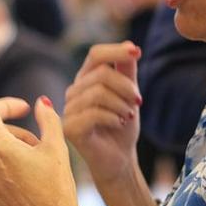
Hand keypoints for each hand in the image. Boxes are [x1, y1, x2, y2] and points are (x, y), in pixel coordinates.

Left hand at [0, 97, 92, 205]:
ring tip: (38, 168)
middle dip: (18, 135)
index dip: (6, 105)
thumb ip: (48, 118)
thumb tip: (41, 102)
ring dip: (14, 154)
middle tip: (41, 147)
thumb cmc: (57, 189)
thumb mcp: (57, 148)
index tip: (24, 110)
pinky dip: (8, 172)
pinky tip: (29, 185)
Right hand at [62, 43, 142, 188]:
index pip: (96, 54)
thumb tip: (131, 46)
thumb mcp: (128, 94)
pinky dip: (113, 117)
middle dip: (126, 87)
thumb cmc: (121, 125)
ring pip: (98, 93)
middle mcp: (73, 92)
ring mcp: (68, 110)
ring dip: (121, 104)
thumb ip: (127, 70)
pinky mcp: (69, 128)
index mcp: (86, 79)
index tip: (137, 52)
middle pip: (101, 74)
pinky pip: (94, 113)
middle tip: (137, 102)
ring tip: (127, 116)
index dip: (116, 50)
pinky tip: (119, 124)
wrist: (118, 159)